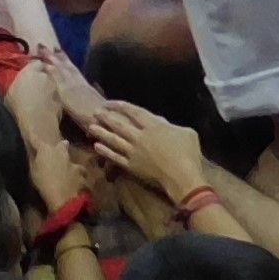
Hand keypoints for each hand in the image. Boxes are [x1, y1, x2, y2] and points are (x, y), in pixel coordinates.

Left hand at [80, 97, 215, 209]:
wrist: (182, 177)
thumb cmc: (188, 154)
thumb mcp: (187, 133)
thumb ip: (172, 125)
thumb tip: (163, 123)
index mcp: (153, 126)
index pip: (133, 112)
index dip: (120, 106)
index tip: (110, 102)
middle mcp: (140, 136)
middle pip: (119, 124)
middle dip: (106, 117)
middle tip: (95, 112)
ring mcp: (133, 151)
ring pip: (113, 139)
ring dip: (101, 133)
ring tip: (90, 127)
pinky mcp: (131, 166)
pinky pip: (115, 157)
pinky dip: (105, 152)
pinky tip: (97, 147)